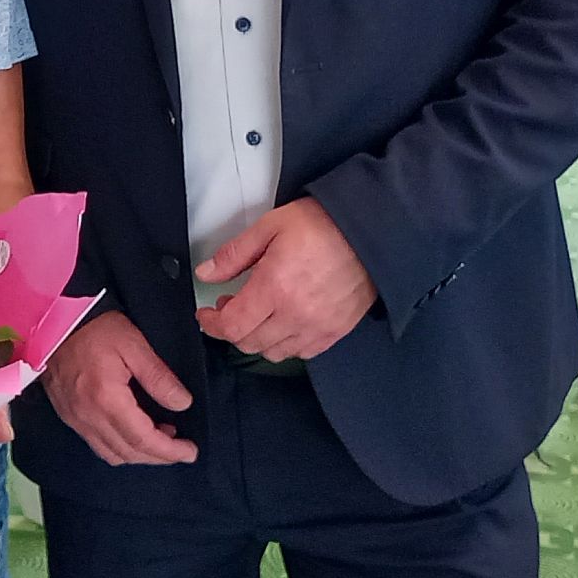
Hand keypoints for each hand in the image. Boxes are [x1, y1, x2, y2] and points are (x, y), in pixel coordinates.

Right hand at [44, 311, 197, 466]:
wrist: (53, 321)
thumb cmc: (93, 327)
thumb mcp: (134, 344)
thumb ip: (159, 377)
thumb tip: (182, 403)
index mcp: (106, 399)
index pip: (143, 439)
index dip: (170, 450)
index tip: (190, 451)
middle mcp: (87, 415)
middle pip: (129, 453)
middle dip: (159, 456)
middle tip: (181, 448)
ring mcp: (74, 417)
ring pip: (111, 454)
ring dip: (139, 454)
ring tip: (159, 437)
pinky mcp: (67, 414)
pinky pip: (95, 444)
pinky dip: (119, 447)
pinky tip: (132, 431)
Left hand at [195, 198, 374, 361]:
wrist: (371, 232)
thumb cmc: (322, 224)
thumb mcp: (269, 227)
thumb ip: (233, 255)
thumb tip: (206, 273)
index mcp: (275, 288)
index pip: (232, 326)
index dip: (212, 324)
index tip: (206, 314)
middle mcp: (296, 314)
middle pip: (249, 343)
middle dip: (231, 328)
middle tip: (229, 306)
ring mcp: (318, 326)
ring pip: (274, 352)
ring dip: (257, 338)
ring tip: (256, 313)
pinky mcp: (336, 331)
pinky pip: (303, 352)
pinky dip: (286, 344)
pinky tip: (283, 323)